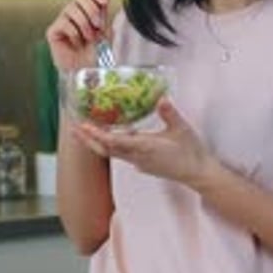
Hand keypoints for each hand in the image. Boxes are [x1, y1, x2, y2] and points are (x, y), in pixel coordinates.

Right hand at [46, 0, 109, 70]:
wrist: (87, 72)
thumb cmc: (96, 56)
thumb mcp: (106, 32)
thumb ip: (104, 13)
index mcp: (88, 11)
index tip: (104, 0)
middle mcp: (75, 13)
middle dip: (92, 10)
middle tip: (97, 25)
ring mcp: (63, 21)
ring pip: (72, 8)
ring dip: (85, 24)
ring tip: (88, 38)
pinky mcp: (53, 31)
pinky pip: (64, 22)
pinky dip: (75, 34)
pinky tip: (76, 44)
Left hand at [74, 97, 218, 186]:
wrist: (198, 173)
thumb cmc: (191, 152)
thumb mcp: (182, 129)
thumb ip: (170, 113)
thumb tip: (161, 99)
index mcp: (146, 148)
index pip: (115, 142)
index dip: (98, 135)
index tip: (84, 126)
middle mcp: (138, 158)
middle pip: (106, 150)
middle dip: (88, 140)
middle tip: (73, 128)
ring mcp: (139, 163)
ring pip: (112, 153)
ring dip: (97, 142)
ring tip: (84, 131)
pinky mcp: (143, 164)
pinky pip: (121, 154)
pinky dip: (111, 145)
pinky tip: (110, 136)